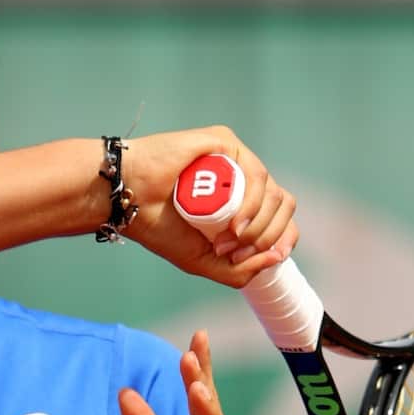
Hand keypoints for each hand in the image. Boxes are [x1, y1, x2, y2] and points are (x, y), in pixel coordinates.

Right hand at [117, 126, 298, 289]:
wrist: (129, 201)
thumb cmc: (159, 227)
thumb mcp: (202, 262)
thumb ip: (239, 271)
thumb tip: (277, 257)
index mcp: (240, 203)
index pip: (281, 217)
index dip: (284, 238)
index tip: (273, 256)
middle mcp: (242, 179)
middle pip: (283, 206)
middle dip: (267, 237)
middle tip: (231, 251)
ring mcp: (235, 160)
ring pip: (274, 194)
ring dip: (258, 226)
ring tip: (228, 240)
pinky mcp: (226, 143)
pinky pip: (257, 174)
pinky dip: (253, 205)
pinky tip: (235, 224)